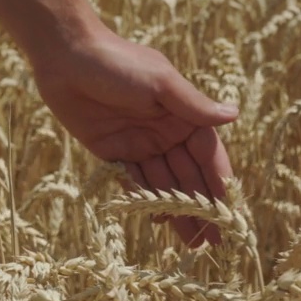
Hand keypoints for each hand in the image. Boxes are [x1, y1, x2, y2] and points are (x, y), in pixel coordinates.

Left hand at [30, 28, 236, 246]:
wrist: (67, 57)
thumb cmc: (119, 62)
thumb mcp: (161, 82)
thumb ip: (193, 105)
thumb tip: (233, 114)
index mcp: (183, 115)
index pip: (208, 156)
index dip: (219, 185)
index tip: (230, 214)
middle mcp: (166, 132)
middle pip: (189, 177)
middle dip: (202, 209)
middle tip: (215, 242)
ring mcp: (140, 144)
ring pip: (164, 186)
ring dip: (178, 213)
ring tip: (194, 243)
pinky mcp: (114, 153)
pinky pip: (135, 183)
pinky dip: (147, 202)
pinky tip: (161, 223)